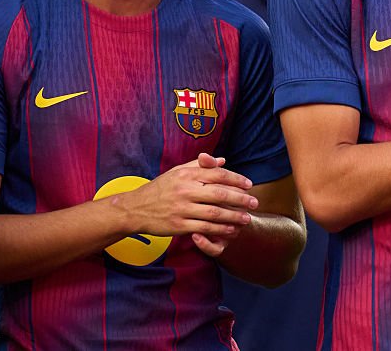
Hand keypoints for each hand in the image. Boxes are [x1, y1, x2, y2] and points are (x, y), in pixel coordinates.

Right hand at [114, 153, 255, 247]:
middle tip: (255, 203)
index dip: (236, 179)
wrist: (135, 209)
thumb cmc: (160, 189)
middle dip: (240, 199)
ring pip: (214, 212)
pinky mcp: (179, 225)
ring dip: (233, 216)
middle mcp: (185, 190)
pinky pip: (204, 227)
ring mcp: (182, 208)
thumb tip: (222, 160)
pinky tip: (230, 229)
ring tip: (246, 219)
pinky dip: (219, 229)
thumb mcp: (178, 172)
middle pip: (220, 194)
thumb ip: (200, 166)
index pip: (217, 174)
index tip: (249, 185)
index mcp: (187, 175)